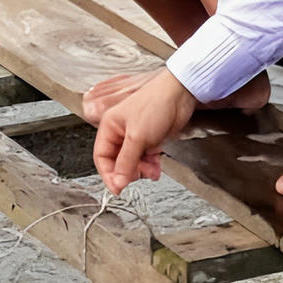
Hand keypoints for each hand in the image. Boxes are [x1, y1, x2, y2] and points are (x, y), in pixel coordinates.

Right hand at [89, 68, 203, 191]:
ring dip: (141, 171)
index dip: (108, 174)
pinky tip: (157, 167)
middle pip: (117, 162)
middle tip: (139, 175)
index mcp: (109, 127)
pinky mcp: (150, 140)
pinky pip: (145, 160)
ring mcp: (135, 137)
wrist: (180, 94)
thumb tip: (117, 182)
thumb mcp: (137, 137)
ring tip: (151, 171)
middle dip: (127, 172)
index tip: (118, 188)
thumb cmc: (156, 104)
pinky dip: (150, 166)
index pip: (101, 157)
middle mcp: (120, 132)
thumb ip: (126, 162)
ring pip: (132, 163)